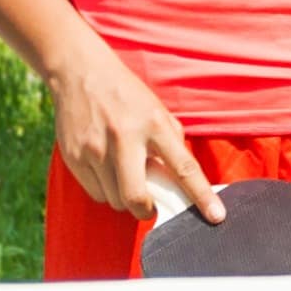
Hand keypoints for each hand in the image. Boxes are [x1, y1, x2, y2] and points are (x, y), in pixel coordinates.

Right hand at [45, 41, 219, 226]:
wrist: (81, 74)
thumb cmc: (127, 95)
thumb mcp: (159, 111)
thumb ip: (172, 142)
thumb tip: (180, 178)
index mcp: (154, 126)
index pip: (184, 168)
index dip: (201, 196)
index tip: (216, 217)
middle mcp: (124, 139)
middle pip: (137, 197)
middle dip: (147, 210)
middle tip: (150, 206)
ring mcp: (95, 150)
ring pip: (114, 199)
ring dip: (125, 198)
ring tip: (126, 176)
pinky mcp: (74, 158)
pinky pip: (95, 193)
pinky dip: (106, 191)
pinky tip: (107, 170)